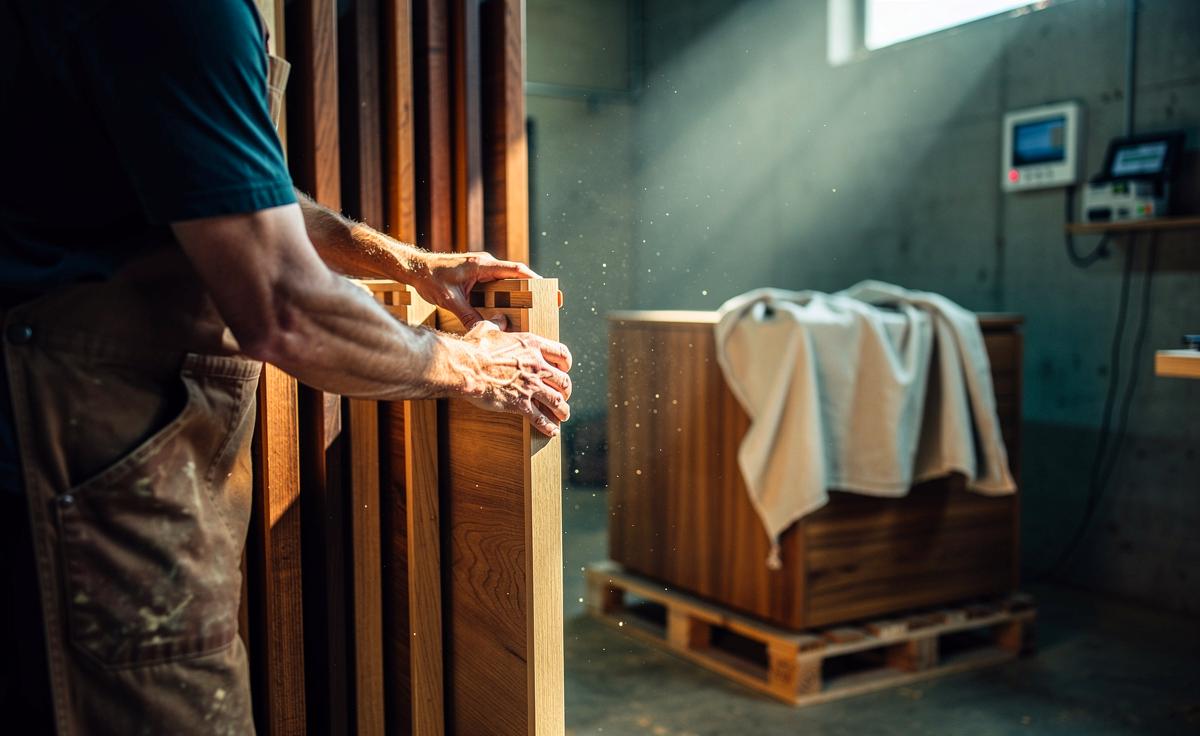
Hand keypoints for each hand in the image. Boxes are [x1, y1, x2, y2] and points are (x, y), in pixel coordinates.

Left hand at [413, 251, 538, 328]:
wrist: (415, 269)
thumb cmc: (430, 279)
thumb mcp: (450, 300)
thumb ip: (468, 315)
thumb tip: (484, 332)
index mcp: (482, 265)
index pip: (515, 270)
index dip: (534, 280)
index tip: (549, 290)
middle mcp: (486, 265)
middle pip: (517, 276)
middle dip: (535, 288)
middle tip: (553, 301)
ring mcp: (482, 270)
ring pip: (508, 281)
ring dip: (521, 293)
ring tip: (537, 309)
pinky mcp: (477, 276)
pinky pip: (497, 286)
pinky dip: (506, 296)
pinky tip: (512, 310)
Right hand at [453, 319, 571, 436]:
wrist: (466, 368)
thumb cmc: (475, 348)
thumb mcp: (487, 329)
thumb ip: (498, 323)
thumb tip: (500, 318)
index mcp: (532, 345)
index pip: (561, 353)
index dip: (566, 362)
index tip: (565, 368)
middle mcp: (537, 366)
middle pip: (563, 380)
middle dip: (566, 389)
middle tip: (564, 394)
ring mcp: (531, 386)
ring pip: (557, 400)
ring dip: (562, 409)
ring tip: (563, 415)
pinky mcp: (521, 404)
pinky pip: (540, 418)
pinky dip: (548, 426)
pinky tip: (552, 431)